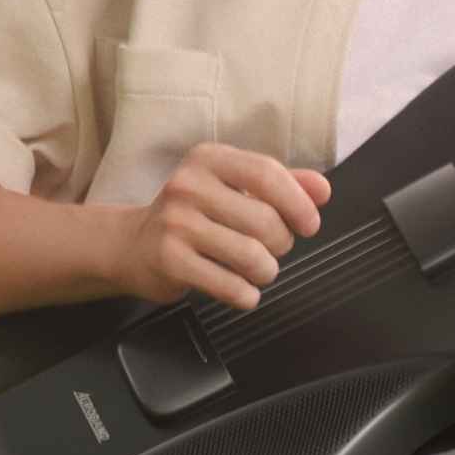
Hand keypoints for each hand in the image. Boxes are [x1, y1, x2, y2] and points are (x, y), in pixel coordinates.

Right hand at [107, 143, 330, 310]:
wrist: (131, 244)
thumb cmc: (195, 214)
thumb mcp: (234, 187)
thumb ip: (282, 184)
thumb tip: (322, 190)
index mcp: (209, 159)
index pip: (267, 174)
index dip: (298, 203)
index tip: (309, 224)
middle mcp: (188, 186)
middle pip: (264, 220)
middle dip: (282, 242)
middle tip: (273, 248)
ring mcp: (175, 224)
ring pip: (251, 255)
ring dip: (266, 271)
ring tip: (258, 269)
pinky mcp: (169, 261)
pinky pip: (229, 285)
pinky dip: (246, 294)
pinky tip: (243, 290)